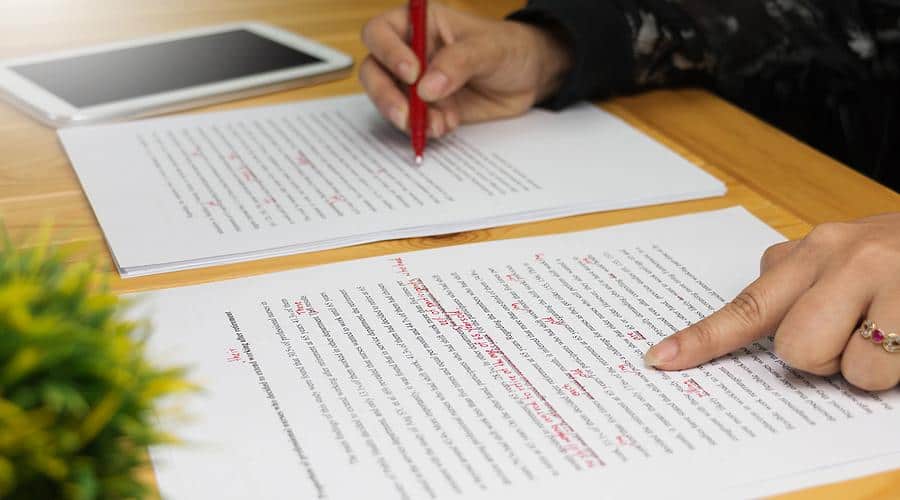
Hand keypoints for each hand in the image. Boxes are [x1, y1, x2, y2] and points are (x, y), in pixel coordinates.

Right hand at [359, 3, 571, 137]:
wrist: (529, 78)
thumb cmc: (510, 48)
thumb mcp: (490, 48)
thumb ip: (459, 63)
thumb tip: (426, 88)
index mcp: (419, 23)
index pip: (380, 32)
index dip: (388, 52)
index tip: (412, 73)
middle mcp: (409, 52)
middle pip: (374, 71)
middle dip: (386, 96)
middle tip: (406, 115)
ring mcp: (415, 83)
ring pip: (389, 101)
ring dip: (408, 118)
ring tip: (438, 124)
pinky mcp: (427, 109)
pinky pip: (412, 122)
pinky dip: (425, 129)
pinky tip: (448, 125)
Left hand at [645, 213, 899, 390]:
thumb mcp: (845, 258)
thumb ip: (798, 281)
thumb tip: (756, 321)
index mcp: (811, 253)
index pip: (746, 306)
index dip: (701, 340)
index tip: (660, 361)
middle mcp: (839, 256)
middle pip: (795, 350)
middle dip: (824, 359)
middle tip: (856, 335)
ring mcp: (882, 274)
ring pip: (843, 367)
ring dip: (866, 366)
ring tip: (891, 332)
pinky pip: (883, 373)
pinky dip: (898, 371)